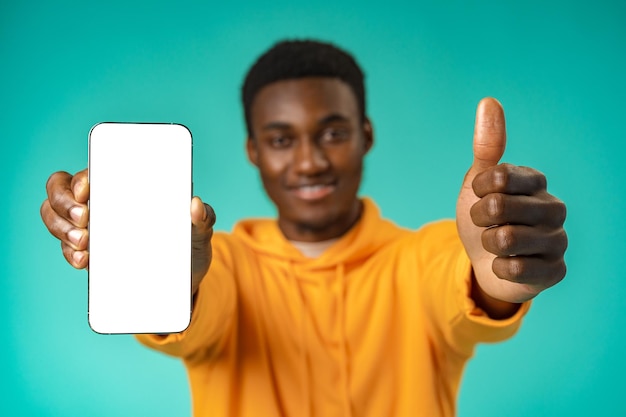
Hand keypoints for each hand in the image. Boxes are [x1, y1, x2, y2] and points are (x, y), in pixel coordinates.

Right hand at [40, 169, 215, 294]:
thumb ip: (203, 217)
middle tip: (84, 219)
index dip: (79, 178)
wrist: (186, 281)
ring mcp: (93, 229)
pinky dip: (70, 254)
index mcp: (125, 188)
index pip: (89, 173)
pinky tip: (84, 260)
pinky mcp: (92, 256)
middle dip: (64, 204)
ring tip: (83, 242)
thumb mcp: (200, 230)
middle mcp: (103, 204)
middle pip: (61, 191)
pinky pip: (68, 249)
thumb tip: (195, 205)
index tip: (87, 190)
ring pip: (56, 218)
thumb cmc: (190, 244)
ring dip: (61, 228)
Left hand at [456, 98, 566, 306]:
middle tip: (484, 223)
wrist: (485, 263)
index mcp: (536, 182)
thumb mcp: (477, 182)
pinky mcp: (556, 271)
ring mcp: (558, 240)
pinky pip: (516, 270)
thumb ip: (487, 147)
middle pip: (498, 207)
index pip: (498, 176)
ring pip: (505, 239)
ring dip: (487, 244)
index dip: (477, 189)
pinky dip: (499, 268)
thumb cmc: (483, 218)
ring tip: (495, 243)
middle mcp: (554, 208)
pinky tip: (506, 264)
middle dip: (478, 218)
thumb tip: (489, 101)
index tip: (478, 195)